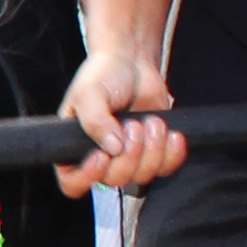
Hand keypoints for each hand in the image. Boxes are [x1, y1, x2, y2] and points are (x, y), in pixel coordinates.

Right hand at [55, 50, 188, 194]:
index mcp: (74, 148)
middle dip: (130, 154)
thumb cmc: (103, 75)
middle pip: (115, 180)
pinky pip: (165, 169)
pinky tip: (172, 134)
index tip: (102, 155)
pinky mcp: (153, 154)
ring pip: (142, 176)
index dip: (88, 177)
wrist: (132, 62)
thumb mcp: (89, 93)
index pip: (73, 183)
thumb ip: (94, 121)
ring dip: (153, 150)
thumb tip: (114, 148)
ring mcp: (128, 159)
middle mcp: (100, 159)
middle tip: (134, 124)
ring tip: (152, 122)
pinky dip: (172, 154)